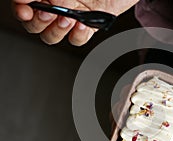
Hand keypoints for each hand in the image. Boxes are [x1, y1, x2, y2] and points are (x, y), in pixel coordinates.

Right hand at [12, 0, 138, 45]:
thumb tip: (46, 1)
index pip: (23, 3)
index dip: (20, 8)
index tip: (25, 9)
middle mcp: (57, 4)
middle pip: (34, 24)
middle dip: (38, 21)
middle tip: (48, 13)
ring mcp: (72, 16)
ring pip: (52, 36)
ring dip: (57, 30)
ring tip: (68, 19)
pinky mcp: (88, 26)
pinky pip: (76, 39)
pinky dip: (78, 35)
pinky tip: (84, 24)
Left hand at [94, 69, 172, 140]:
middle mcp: (145, 126)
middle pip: (120, 135)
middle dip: (115, 132)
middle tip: (118, 127)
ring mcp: (144, 109)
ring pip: (121, 114)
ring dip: (119, 112)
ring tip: (126, 109)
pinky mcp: (145, 92)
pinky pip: (129, 94)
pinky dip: (126, 94)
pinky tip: (131, 93)